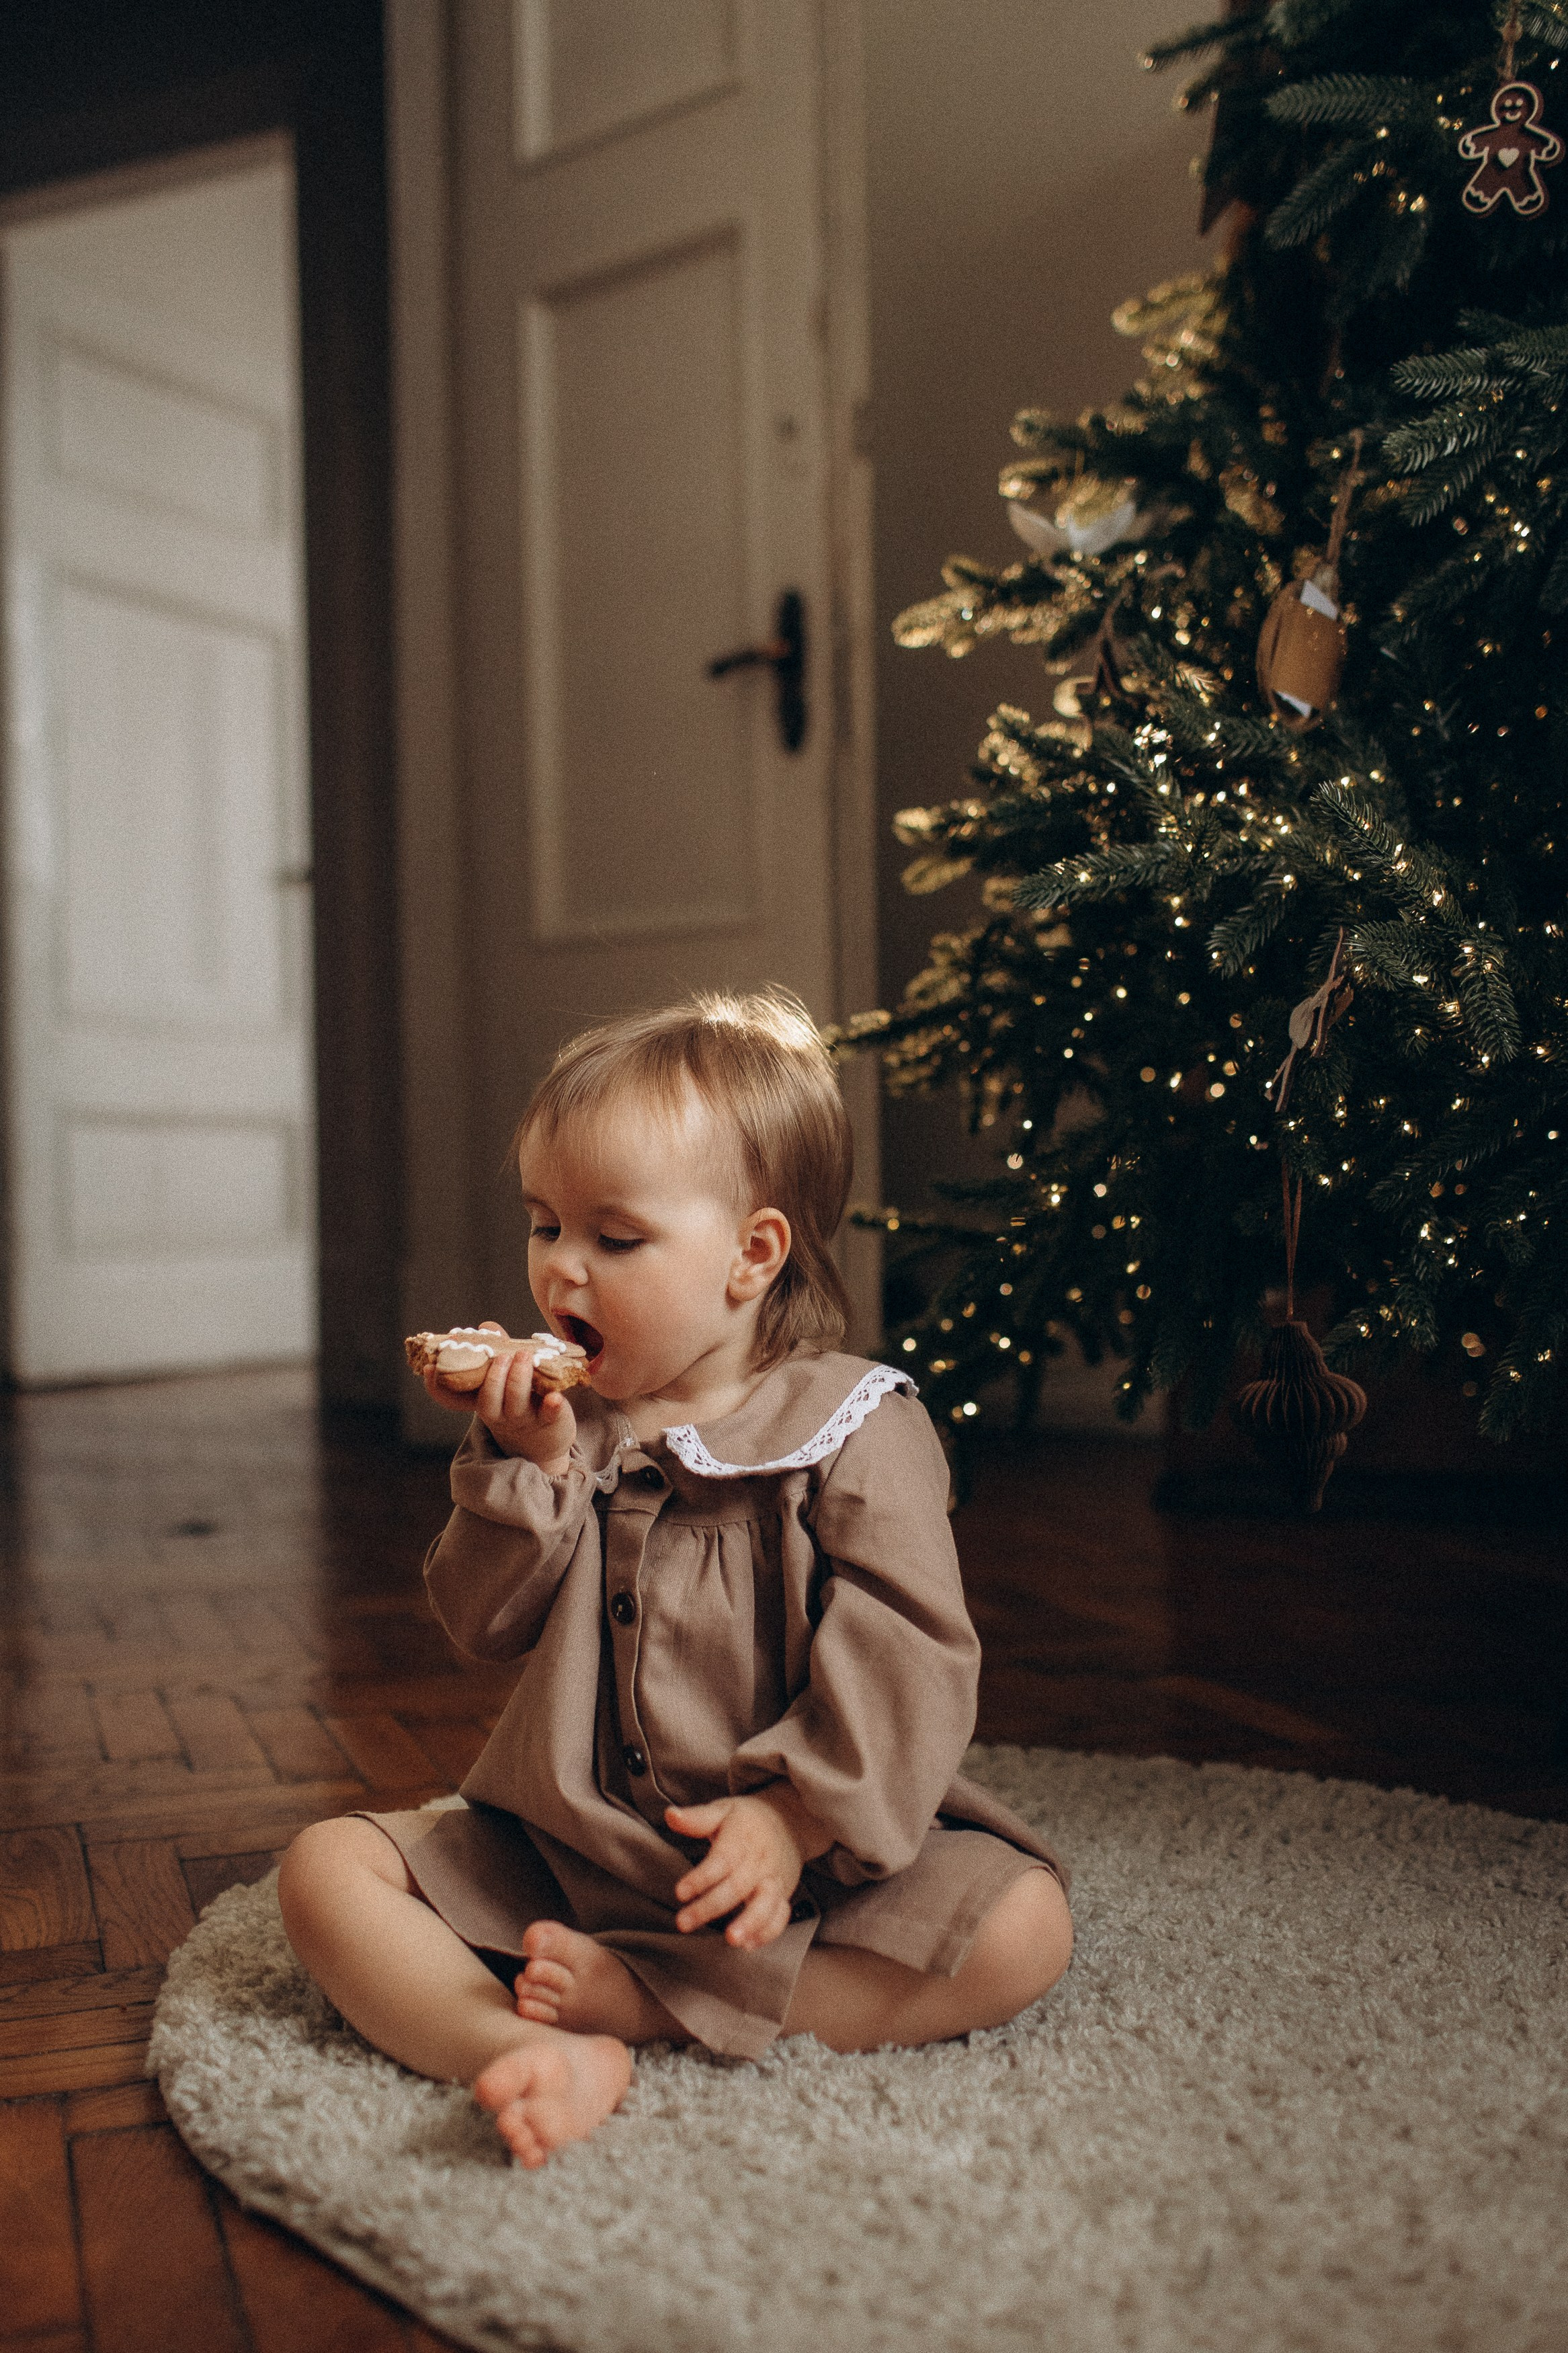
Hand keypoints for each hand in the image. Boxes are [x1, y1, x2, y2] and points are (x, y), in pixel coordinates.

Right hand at [422, 1325, 575, 1471]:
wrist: (545, 1437)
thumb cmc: (520, 1399)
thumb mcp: (505, 1379)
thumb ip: (498, 1351)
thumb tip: (486, 1326)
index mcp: (482, 1401)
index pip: (454, 1399)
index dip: (438, 1387)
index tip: (427, 1368)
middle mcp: (498, 1414)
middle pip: (488, 1402)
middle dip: (493, 1378)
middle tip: (502, 1357)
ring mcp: (523, 1419)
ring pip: (515, 1404)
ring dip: (518, 1380)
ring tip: (524, 1356)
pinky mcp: (548, 1421)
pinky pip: (548, 1415)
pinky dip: (551, 1406)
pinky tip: (555, 1396)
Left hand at [665, 1788, 829, 1949]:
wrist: (791, 1821)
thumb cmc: (748, 1819)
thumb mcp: (723, 1810)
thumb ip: (697, 1818)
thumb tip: (670, 1815)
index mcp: (741, 1839)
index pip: (722, 1860)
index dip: (701, 1877)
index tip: (680, 1892)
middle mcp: (759, 1862)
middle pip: (737, 1887)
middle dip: (711, 1907)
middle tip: (683, 1923)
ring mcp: (773, 1880)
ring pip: (766, 1904)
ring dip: (750, 1923)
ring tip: (731, 1940)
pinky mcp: (783, 1895)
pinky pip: (780, 1916)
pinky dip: (768, 1932)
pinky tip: (748, 1945)